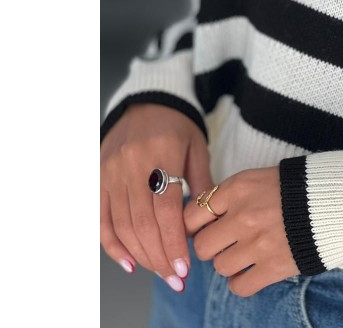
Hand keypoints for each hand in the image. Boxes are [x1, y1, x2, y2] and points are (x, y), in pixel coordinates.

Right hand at [100, 103, 212, 289]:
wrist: (149, 100)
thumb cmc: (178, 125)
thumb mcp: (197, 149)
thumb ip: (201, 185)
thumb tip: (206, 223)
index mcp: (160, 156)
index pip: (166, 212)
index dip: (174, 244)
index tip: (184, 269)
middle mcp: (131, 166)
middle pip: (143, 225)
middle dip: (160, 257)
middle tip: (175, 279)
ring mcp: (110, 173)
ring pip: (122, 227)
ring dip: (141, 256)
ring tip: (160, 273)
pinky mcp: (98, 178)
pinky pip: (102, 220)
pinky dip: (113, 245)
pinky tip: (129, 263)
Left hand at [184, 167, 300, 296]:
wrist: (336, 197)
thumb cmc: (295, 185)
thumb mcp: (257, 178)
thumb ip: (229, 195)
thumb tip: (201, 218)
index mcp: (238, 188)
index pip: (192, 215)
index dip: (194, 226)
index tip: (203, 228)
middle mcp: (243, 215)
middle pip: (202, 246)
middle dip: (212, 246)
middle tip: (226, 241)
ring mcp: (258, 243)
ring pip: (220, 267)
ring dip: (229, 262)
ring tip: (245, 252)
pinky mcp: (274, 266)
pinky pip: (239, 286)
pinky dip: (242, 281)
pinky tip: (252, 270)